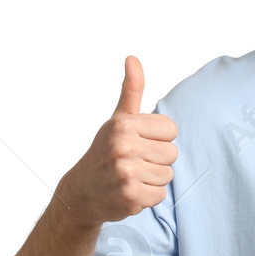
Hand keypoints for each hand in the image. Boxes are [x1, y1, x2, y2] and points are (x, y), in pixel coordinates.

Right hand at [56, 56, 178, 227]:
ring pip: (168, 175)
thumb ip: (132, 90)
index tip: (138, 143)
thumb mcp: (118, 119)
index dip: (158, 139)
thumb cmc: (106, 152)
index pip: (172, 130)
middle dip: (156, 160)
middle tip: (133, 163)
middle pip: (172, 153)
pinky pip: (160, 195)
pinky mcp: (130, 196)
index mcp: (124, 125)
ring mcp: (126, 172)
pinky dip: (148, 197)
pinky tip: (129, 192)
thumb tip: (132, 58)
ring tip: (130, 177)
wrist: (82, 193)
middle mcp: (123, 146)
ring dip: (152, 179)